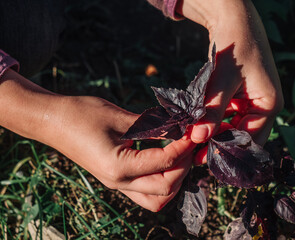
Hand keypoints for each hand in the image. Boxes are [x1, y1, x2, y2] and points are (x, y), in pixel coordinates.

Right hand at [50, 96, 196, 211]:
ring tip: (180, 155)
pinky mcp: (117, 180)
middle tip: (190, 143)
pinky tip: (166, 159)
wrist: (52, 121)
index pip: (164, 163)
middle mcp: (119, 182)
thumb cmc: (81, 115)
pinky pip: (146, 192)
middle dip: (184, 166)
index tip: (194, 131)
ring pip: (157, 199)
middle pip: (165, 189)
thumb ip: (152, 126)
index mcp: (118, 167)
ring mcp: (117, 184)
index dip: (183, 146)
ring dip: (174, 180)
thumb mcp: (119, 117)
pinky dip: (162, 180)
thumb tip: (179, 127)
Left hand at [177, 0, 283, 145]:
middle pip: (243, 136)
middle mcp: (264, 106)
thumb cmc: (234, 45)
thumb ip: (212, 110)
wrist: (233, 19)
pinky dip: (214, 121)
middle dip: (220, 144)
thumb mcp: (222, 79)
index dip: (227, 150)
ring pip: (233, 127)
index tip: (202, 158)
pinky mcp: (240, 96)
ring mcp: (252, 102)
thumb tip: (198, 138)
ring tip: (193, 140)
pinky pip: (228, 115)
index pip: (250, 139)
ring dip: (215, 133)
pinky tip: (198, 125)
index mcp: (270, 104)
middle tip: (195, 154)